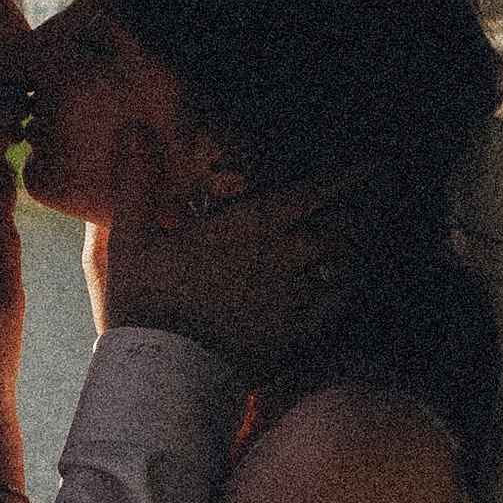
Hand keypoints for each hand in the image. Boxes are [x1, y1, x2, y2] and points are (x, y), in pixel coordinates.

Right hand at [99, 125, 371, 377]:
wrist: (164, 375)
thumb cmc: (143, 306)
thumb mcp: (128, 241)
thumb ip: (135, 183)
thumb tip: (132, 127)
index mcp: (246, 227)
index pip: (310, 192)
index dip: (346, 176)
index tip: (373, 163)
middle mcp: (280, 257)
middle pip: (340, 227)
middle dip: (359, 212)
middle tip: (372, 204)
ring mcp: (293, 297)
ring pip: (345, 264)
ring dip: (358, 248)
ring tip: (367, 238)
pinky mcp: (295, 334)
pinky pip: (338, 306)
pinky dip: (349, 290)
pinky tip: (352, 285)